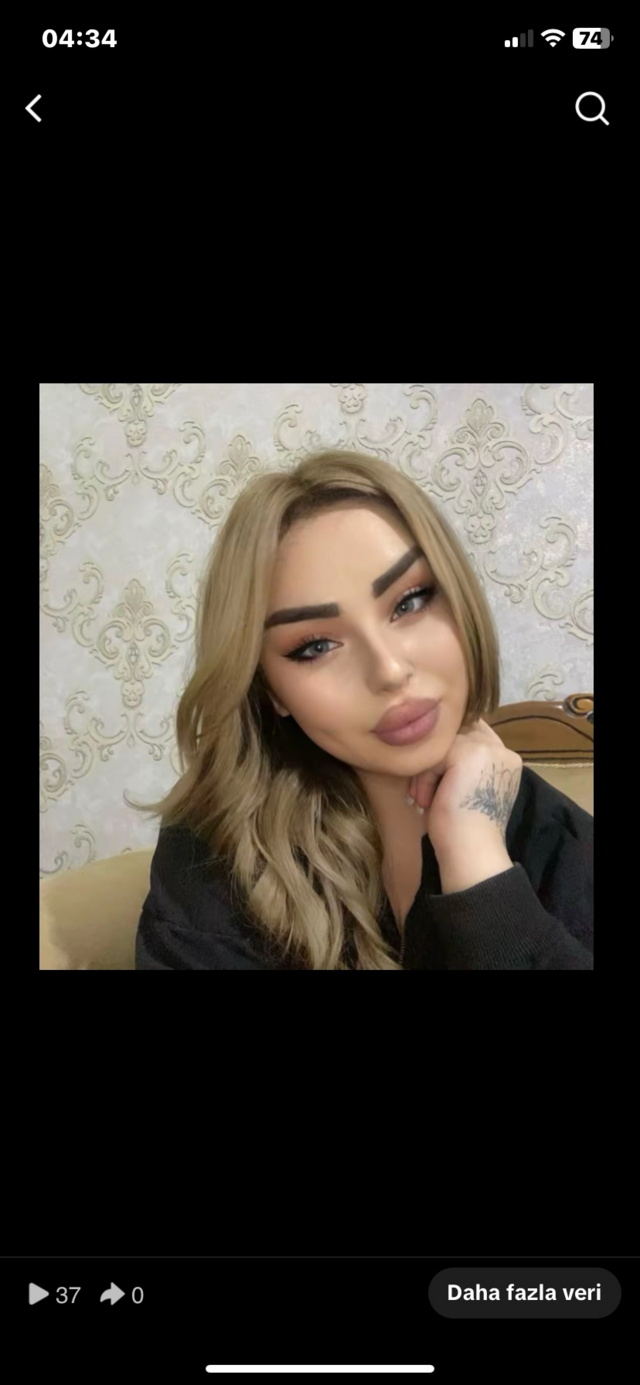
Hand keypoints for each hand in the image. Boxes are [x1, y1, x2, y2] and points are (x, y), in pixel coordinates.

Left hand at [407, 717, 522, 863]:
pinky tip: (428, 801)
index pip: (474, 733)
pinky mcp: (469, 753)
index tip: (438, 779)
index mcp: (507, 759)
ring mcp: (488, 748)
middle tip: (426, 789)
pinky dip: (424, 778)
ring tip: (427, 799)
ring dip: (428, 771)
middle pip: (456, 734)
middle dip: (437, 759)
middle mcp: (502, 749)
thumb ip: (464, 764)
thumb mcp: (467, 789)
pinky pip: (433, 755)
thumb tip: (437, 749)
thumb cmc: (466, 829)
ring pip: (442, 744)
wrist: (472, 852)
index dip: (450, 750)